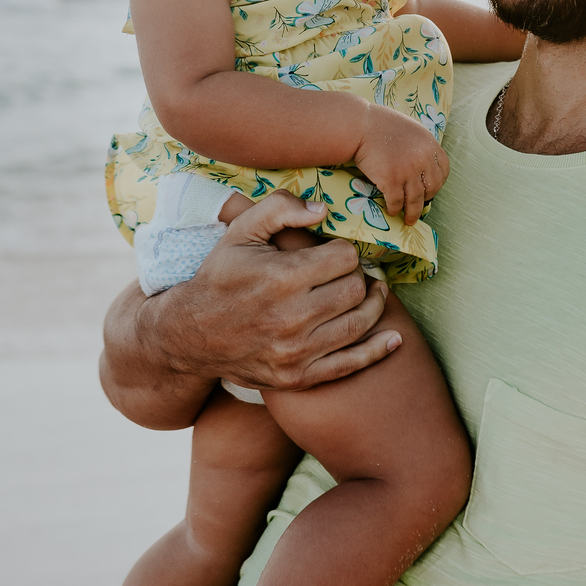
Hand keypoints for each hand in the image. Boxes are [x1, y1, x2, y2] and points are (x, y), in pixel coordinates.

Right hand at [100, 192, 399, 427]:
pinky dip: (377, 351)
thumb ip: (280, 208)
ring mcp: (297, 352)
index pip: (344, 258)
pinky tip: (394, 337)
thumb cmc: (220, 276)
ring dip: (373, 305)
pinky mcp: (298, 377)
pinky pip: (349, 365)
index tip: (335, 252)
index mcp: (282, 278)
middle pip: (356, 289)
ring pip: (359, 323)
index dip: (344, 250)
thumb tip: (323, 209)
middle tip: (352, 271)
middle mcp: (293, 317)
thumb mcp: (241, 231)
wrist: (190, 334)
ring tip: (372, 293)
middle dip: (358, 276)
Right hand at [353, 106, 448, 226]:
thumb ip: (420, 145)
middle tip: (418, 206)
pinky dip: (394, 209)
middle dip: (425, 200)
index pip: (443, 170)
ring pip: (415, 200)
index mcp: (429, 144)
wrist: (359, 126)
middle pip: (431, 188)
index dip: (438, 183)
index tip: (431, 190)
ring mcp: (407, 171)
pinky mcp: (390, 180)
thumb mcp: (411, 129)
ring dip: (412, 213)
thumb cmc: (380, 125)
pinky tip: (391, 211)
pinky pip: (396, 201)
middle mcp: (422, 159)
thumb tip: (424, 164)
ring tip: (408, 219)